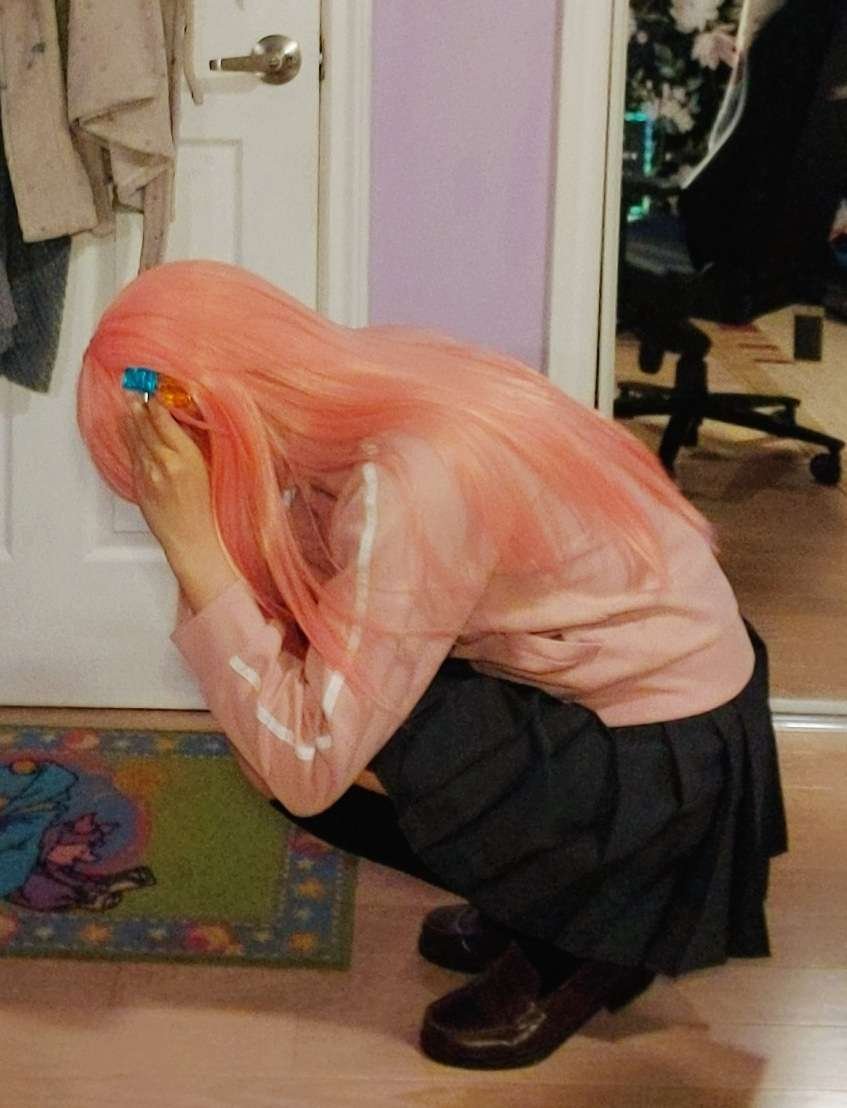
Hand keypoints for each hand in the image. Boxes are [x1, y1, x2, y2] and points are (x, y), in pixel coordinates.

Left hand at [126, 397, 237, 609]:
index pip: (164, 419)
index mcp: (186, 458)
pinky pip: (133, 455)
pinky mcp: (140, 485)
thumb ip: (198, 446)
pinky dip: (130, 438)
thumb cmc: (211, 511)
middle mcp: (164, 463)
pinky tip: (129, 429)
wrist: (195, 541)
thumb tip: (188, 422)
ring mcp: (149, 474)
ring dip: (132, 417)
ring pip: (135, 438)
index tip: (157, 387)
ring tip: (130, 400)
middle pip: (146, 425)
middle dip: (140, 404)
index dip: (157, 400)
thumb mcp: (213, 472)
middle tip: (136, 386)